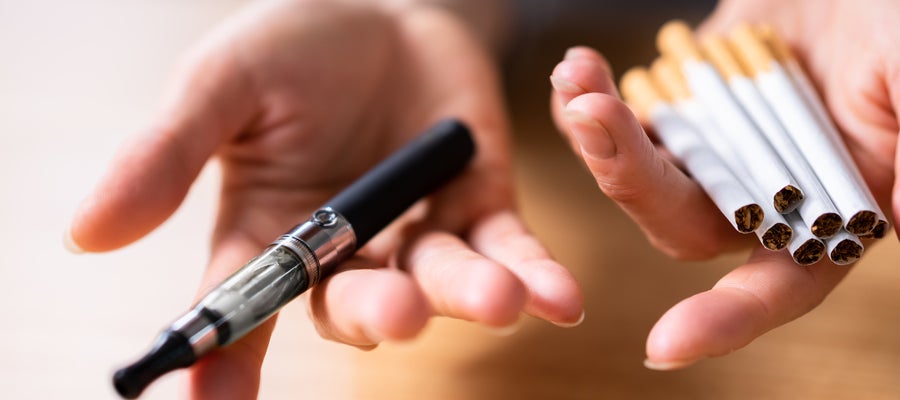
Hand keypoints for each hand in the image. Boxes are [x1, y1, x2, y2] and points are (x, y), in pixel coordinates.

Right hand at [66, 0, 582, 397]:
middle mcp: (345, 251)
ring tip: (500, 298)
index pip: (243, 307)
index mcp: (272, 231)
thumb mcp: (225, 82)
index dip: (224, 357)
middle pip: (354, 304)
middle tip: (394, 312)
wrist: (392, 9)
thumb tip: (86, 232)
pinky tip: (558, 297)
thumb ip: (167, 154)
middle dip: (377, 312)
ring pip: (438, 284)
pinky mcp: (482, 211)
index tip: (208, 399)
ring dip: (468, 296)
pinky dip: (535, 276)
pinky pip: (509, 254)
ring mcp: (417, 235)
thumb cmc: (298, 47)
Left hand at [550, 0, 897, 369]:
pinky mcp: (681, 113)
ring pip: (642, 174)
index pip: (779, 285)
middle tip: (593, 117)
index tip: (663, 347)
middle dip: (631, 178)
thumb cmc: (894, 23)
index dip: (728, 318)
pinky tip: (575, 72)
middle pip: (684, 222)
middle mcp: (763, 196)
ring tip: (575, 80)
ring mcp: (716, 154)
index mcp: (829, 212)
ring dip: (600, 135)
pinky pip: (625, 125)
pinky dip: (595, 101)